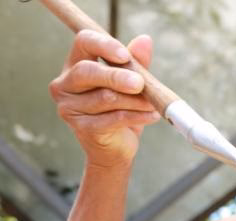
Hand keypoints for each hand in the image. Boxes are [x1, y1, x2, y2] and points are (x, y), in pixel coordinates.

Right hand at [49, 30, 159, 167]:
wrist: (115, 148)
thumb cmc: (121, 110)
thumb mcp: (131, 84)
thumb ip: (136, 63)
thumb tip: (145, 40)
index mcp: (75, 64)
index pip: (83, 42)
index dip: (104, 45)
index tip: (125, 55)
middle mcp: (65, 84)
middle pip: (88, 71)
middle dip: (117, 76)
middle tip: (140, 83)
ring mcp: (70, 107)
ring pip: (105, 98)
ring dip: (135, 100)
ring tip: (153, 103)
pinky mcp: (82, 127)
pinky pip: (113, 119)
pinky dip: (136, 116)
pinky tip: (152, 116)